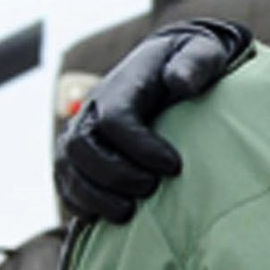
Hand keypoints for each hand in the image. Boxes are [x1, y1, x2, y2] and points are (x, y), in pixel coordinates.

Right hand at [54, 19, 252, 223]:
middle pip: (83, 146)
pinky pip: (66, 183)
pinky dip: (81, 203)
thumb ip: (196, 62)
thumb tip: (182, 82)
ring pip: (69, 168)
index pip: (115, 119)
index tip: (175, 166)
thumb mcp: (203, 52)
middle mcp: (92, 108)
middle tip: (151, 189)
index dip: (141, 147)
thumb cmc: (192, 64)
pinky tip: (109, 217)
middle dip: (115, 175)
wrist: (172, 66)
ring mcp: (81, 132)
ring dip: (96, 196)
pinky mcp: (79, 156)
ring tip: (130, 212)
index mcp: (121, 85)